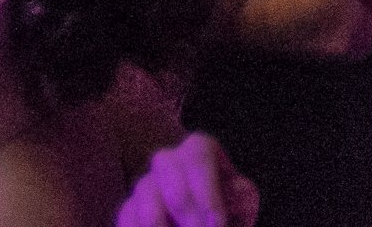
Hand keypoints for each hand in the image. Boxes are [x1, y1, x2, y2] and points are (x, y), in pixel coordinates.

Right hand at [119, 133, 261, 226]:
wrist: (205, 224)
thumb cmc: (226, 214)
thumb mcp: (244, 204)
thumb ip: (242, 197)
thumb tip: (237, 193)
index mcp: (198, 151)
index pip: (198, 157)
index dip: (208, 193)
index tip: (218, 224)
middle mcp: (167, 161)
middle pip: (173, 184)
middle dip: (192, 218)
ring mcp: (144, 186)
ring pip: (149, 208)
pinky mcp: (128, 212)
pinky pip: (130, 222)